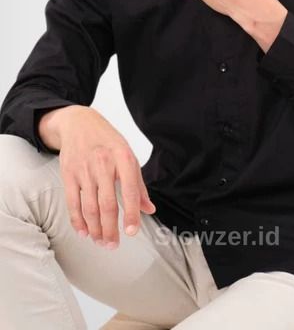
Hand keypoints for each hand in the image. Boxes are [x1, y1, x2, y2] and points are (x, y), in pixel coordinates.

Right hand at [57, 106, 155, 248]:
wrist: (80, 123)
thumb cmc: (108, 141)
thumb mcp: (128, 156)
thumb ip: (138, 184)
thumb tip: (149, 209)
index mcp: (124, 158)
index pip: (129, 191)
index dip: (131, 214)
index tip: (131, 232)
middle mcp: (104, 164)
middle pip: (107, 204)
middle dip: (110, 229)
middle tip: (113, 245)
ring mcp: (84, 169)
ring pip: (89, 207)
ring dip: (95, 229)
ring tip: (101, 241)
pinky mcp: (68, 174)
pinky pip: (73, 202)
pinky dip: (78, 220)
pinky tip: (84, 231)